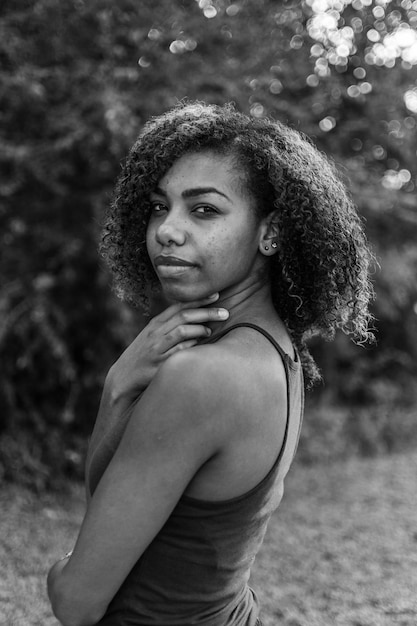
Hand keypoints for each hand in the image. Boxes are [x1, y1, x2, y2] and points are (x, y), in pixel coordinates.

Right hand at [106, 293, 228, 400]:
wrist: (124, 377)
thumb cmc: (144, 355)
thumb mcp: (154, 336)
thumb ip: (171, 326)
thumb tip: (198, 320)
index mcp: (156, 323)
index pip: (179, 306)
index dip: (199, 300)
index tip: (216, 295)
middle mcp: (156, 332)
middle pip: (184, 315)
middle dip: (206, 312)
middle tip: (225, 312)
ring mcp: (157, 346)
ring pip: (182, 330)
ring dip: (200, 329)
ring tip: (210, 331)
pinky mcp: (159, 362)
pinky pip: (179, 350)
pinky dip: (192, 345)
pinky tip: (200, 345)